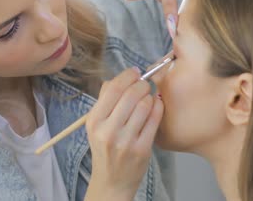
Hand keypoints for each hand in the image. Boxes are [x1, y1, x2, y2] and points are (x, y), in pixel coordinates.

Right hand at [84, 68, 163, 200]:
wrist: (112, 180)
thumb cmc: (105, 148)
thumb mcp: (96, 125)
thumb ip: (105, 100)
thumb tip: (119, 78)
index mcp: (94, 121)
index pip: (112, 89)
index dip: (127, 76)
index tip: (134, 72)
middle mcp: (108, 131)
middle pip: (130, 95)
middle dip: (142, 84)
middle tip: (145, 83)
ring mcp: (126, 141)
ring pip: (144, 106)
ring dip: (150, 96)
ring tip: (149, 96)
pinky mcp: (142, 149)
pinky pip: (154, 120)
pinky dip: (158, 107)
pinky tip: (156, 105)